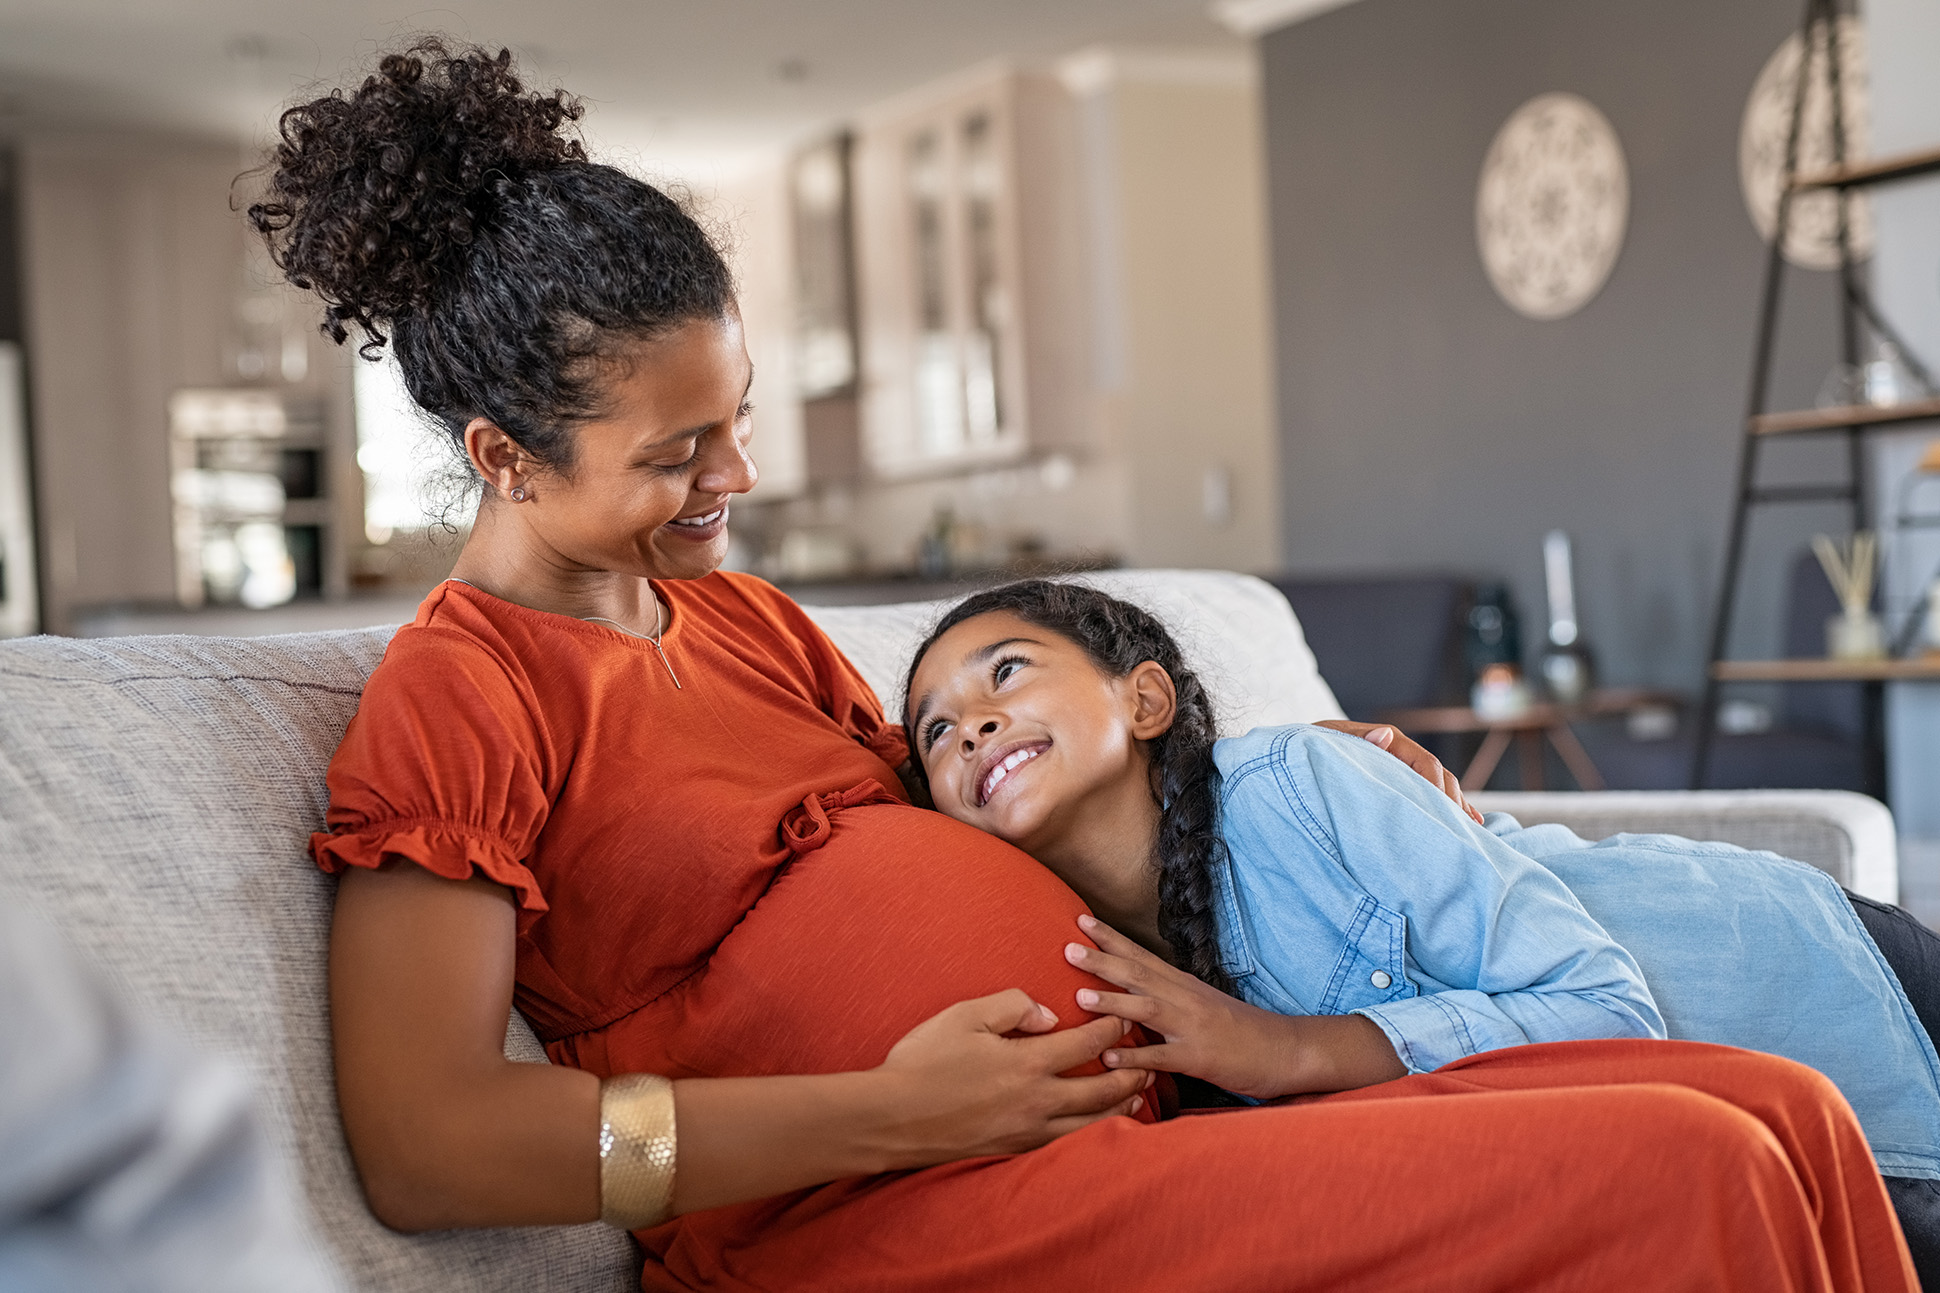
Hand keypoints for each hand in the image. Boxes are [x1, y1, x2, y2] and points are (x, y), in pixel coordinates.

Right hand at [870, 988, 1151, 1166]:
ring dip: (1120, 1106)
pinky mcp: (1015, 1149)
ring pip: (1092, 1122)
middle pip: (1103, 1088)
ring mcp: (1028, 1130)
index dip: (1112, 1028)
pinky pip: (1067, 1142)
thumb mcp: (963, 1016)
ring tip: (1137, 1095)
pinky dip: (1092, 1131)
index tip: (1124, 1017)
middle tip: (1149, 1060)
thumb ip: (1011, 1006)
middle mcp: (1037, 1100)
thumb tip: (1047, 1015)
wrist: (891, 1119)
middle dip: (1131, 1072)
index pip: (1087, 1043)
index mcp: (1027, 1063)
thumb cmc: (923, 1062)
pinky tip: (1096, 1126)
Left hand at [1068, 915, 1405, 1099]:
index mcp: (1183, 985)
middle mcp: (1185, 999)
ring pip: (1148, 1009)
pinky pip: (1163, 1058)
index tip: (1079, 918)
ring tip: (1080, 995)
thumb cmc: (1240, 1030)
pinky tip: (1111, 1059)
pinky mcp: (1200, 1058)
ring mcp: (1192, 1027)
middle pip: (1138, 973)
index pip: (1141, 955)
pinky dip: (1136, 1058)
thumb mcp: (1200, 1006)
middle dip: (1101, 959)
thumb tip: (1133, 994)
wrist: (1286, 1049)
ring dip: (1113, 1001)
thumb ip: (1167, 998)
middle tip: (1066, 947)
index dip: (1110, 938)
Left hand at [1315, 719, 1483, 824]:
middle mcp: (1397, 752)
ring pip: (1436, 786)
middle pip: (1437, 775)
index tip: (1444, 812)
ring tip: (1473, 830)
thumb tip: (1386, 736)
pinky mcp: (1394, 782)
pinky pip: (1425, 794)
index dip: (1437, 787)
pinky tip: (1465, 824)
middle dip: (1453, 801)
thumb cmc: (1305, 748)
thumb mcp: (1326, 742)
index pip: (1424, 762)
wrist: (1293, 755)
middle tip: (1464, 829)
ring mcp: (1398, 768)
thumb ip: (1355, 741)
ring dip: (1454, 806)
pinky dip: (1445, 809)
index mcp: (1386, 741)